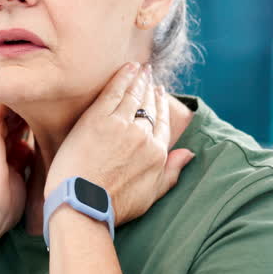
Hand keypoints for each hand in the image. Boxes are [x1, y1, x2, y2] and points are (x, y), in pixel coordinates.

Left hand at [45, 63, 194, 226]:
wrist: (84, 203)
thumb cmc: (114, 205)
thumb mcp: (152, 194)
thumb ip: (172, 172)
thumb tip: (188, 153)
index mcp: (157, 153)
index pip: (162, 122)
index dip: (162, 105)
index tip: (160, 93)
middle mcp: (143, 135)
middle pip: (149, 106)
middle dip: (150, 88)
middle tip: (149, 75)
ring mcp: (121, 124)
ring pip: (133, 95)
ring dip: (138, 79)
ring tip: (140, 69)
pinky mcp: (98, 118)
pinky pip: (115, 91)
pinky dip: (123, 77)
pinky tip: (127, 68)